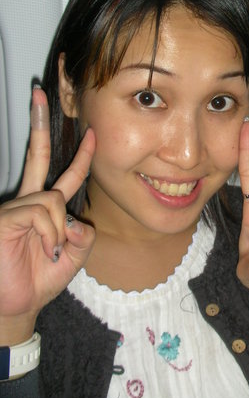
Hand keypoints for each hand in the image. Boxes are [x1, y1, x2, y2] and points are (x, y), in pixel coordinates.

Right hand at [0, 87, 94, 343]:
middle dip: (39, 123)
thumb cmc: (41, 278)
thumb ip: (82, 233)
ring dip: (58, 231)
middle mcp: (26, 201)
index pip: (62, 174)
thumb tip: (75, 220)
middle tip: (40, 91)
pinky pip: (40, 213)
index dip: (79, 155)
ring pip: (51, 200)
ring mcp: (12, 208)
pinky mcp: (3, 219)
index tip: (91, 131)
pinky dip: (49, 234)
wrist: (17, 306)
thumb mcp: (74, 254)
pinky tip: (44, 249)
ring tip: (51, 251)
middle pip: (36, 156)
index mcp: (43, 207)